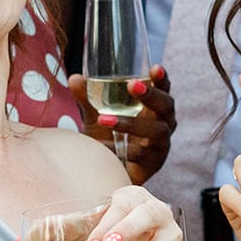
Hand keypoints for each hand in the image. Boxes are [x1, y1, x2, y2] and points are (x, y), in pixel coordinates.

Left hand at [71, 65, 175, 183]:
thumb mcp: (98, 115)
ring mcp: (161, 144)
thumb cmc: (111, 138)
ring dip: (131, 123)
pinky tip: (102, 145)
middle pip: (165, 105)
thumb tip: (75, 78)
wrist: (111, 173)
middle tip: (132, 85)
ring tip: (104, 119)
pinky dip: (119, 149)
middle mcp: (163, 123)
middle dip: (151, 94)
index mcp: (154, 107)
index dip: (162, 78)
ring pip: (155, 130)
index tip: (155, 67)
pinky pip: (139, 155)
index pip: (163, 88)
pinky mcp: (153, 164)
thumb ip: (89, 97)